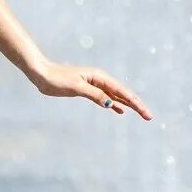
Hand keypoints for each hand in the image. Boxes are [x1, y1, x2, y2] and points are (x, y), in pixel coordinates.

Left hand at [28, 61, 152, 119]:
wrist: (41, 74)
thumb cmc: (57, 79)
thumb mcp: (76, 87)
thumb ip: (94, 95)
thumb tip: (111, 103)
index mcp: (99, 77)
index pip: (122, 92)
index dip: (136, 103)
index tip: (146, 114)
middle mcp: (99, 79)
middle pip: (122, 94)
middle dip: (136, 105)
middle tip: (149, 117)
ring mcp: (94, 84)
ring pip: (115, 96)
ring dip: (128, 105)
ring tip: (140, 114)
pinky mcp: (87, 90)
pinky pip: (105, 98)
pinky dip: (114, 104)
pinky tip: (120, 110)